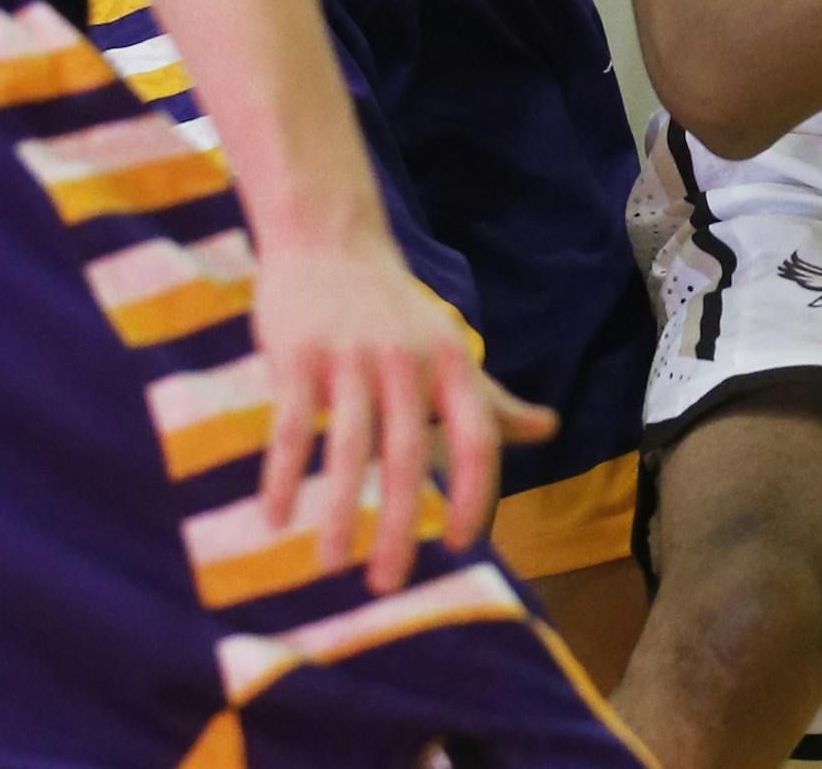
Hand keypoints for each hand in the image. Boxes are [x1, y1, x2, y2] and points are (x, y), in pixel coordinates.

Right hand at [254, 232, 556, 595]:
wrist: (330, 236)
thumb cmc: (393, 308)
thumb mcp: (450, 348)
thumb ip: (491, 400)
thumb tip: (547, 431)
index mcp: (451, 364)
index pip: (477, 440)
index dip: (475, 496)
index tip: (463, 546)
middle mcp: (407, 361)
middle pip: (408, 456)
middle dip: (400, 526)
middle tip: (388, 584)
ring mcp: (351, 358)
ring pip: (349, 448)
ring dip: (339, 513)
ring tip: (331, 564)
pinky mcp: (299, 355)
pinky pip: (290, 427)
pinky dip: (283, 475)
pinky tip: (274, 518)